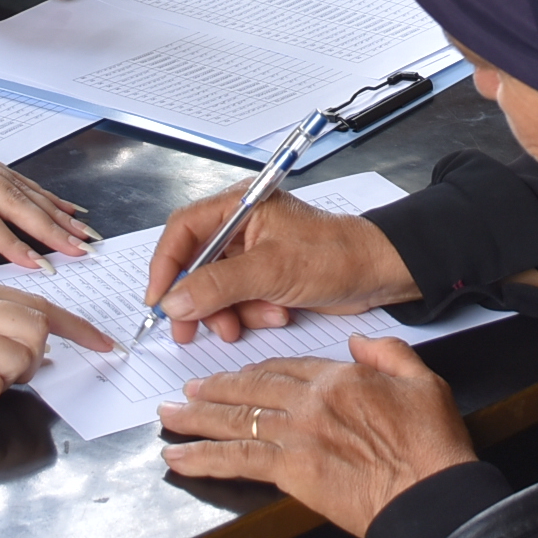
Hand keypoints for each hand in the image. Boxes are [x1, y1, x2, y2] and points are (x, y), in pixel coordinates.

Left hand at [0, 118, 98, 268]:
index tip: (39, 266)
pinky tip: (60, 205)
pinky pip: (12, 175)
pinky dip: (40, 192)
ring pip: (20, 185)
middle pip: (13, 198)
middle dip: (51, 227)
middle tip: (80, 248)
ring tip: (82, 231)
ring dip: (54, 210)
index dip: (13, 245)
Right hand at [144, 193, 419, 342]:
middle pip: (195, 263)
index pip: (182, 229)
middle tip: (192, 331)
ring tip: (249, 323)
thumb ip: (218, 285)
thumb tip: (174, 301)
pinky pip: (239, 299)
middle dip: (197, 299)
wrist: (378, 274)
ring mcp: (253, 252)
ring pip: (215, 288)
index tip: (159, 300)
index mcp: (239, 206)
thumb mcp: (271, 271)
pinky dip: (250, 313)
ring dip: (228, 311)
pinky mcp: (266, 276)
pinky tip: (275, 315)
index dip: (165, 264)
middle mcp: (241, 226)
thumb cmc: (334, 256)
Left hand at [157, 338, 476, 536]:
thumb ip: (388, 353)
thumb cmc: (431, 445)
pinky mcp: (291, 471)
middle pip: (250, 388)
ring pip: (235, 419)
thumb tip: (359, 343)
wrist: (431, 494)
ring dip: (196, 418)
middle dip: (214, 388)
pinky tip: (178, 457)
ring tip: (169, 416)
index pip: (286, 367)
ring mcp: (297, 436)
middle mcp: (310, 402)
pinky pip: (236, 459)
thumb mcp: (423, 381)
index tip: (238, 376)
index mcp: (339, 378)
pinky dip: (201, 457)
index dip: (256, 371)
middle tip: (187, 389)